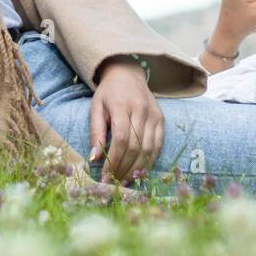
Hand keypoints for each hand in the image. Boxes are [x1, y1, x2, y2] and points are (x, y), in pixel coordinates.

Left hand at [89, 57, 164, 183]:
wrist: (127, 73)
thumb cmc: (108, 93)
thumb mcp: (95, 107)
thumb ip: (96, 132)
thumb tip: (94, 158)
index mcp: (122, 105)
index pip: (121, 139)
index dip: (113, 161)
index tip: (104, 176)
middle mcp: (141, 109)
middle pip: (135, 146)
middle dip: (124, 168)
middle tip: (114, 183)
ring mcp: (154, 114)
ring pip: (148, 148)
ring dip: (137, 169)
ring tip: (125, 181)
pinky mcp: (161, 119)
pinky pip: (157, 145)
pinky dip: (149, 161)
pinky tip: (139, 171)